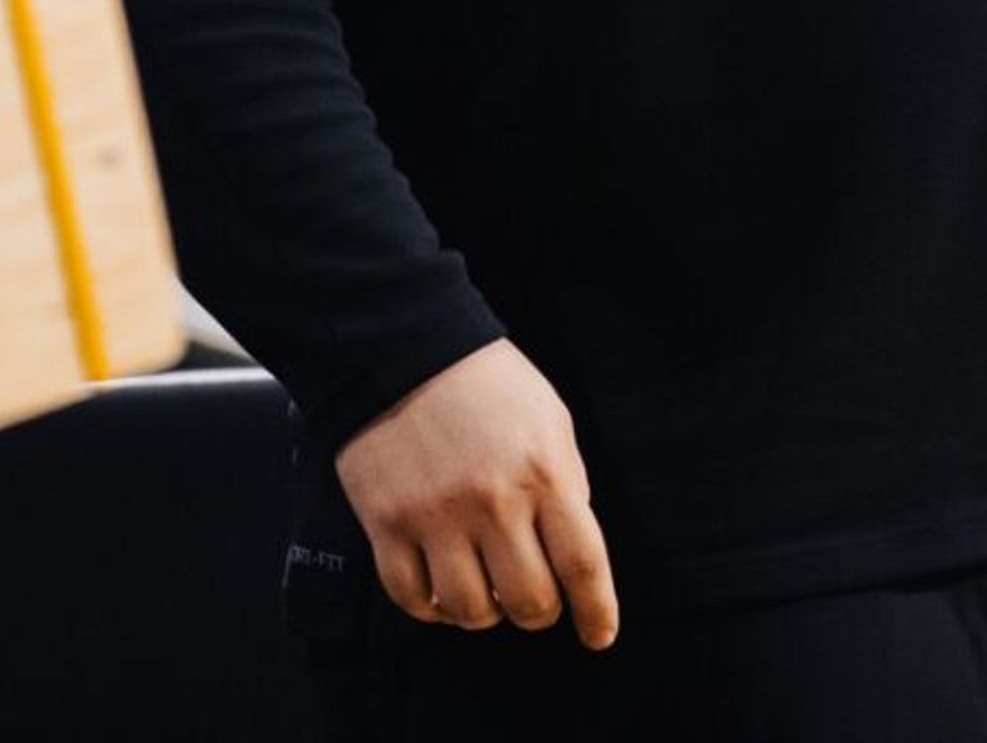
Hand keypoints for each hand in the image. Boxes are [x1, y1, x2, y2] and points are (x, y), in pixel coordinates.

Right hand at [334, 340, 621, 650]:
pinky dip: (431, 608)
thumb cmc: (485, 382)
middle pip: (529, 601)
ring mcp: (436, 517)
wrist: (400, 349)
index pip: (582, 564)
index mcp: (544, 473)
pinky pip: (412, 599)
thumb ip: (567, 481)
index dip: (597, 612)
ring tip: (485, 589)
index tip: (599, 636)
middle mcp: (493, 503)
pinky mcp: (386, 524)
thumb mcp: (549, 419)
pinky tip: (440, 589)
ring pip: (471, 611)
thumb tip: (569, 547)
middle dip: (538, 612)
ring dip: (485, 613)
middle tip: (531, 597)